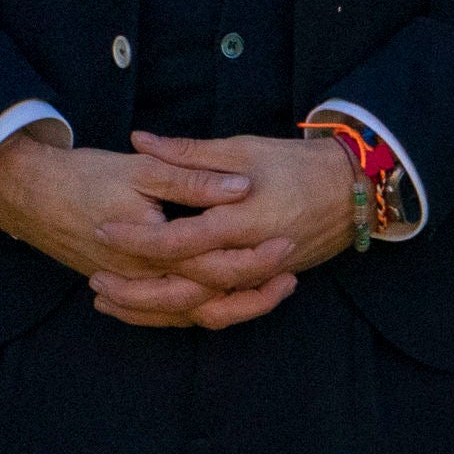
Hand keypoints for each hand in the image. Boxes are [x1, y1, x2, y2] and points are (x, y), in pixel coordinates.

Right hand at [0, 131, 270, 307]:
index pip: (214, 265)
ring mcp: (132, 289)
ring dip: (233, 308)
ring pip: (188, 315)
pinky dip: (198, 313)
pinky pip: (166, 316)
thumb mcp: (143, 169)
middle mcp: (143, 278)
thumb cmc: (86, 177)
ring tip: (272, 292)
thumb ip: (194, 179)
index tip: (289, 244)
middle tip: (292, 276)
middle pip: (208, 302)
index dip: (255, 259)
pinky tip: (227, 301)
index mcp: (152, 248)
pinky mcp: (125, 289)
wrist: (30, 196)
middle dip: (254, 294)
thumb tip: (242, 186)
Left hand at [78, 131, 356, 328]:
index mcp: (242, 221)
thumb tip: (141, 140)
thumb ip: (190, 152)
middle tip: (96, 281)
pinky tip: (156, 309)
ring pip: (204, 310)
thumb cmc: (298, 163)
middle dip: (138, 290)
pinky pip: (224, 310)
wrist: (357, 188)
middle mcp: (251, 257)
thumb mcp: (244, 149)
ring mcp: (262, 277)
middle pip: (187, 288)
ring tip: (114, 303)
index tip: (102, 230)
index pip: (180, 241)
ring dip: (156, 311)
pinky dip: (186, 313)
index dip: (137, 238)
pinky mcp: (268, 285)